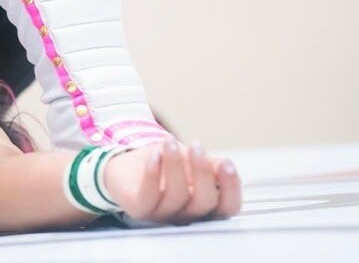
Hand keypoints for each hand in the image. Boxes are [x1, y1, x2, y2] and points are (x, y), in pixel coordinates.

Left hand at [105, 139, 241, 224]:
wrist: (126, 165)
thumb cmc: (165, 164)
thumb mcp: (191, 161)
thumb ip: (210, 166)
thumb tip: (226, 166)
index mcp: (204, 207)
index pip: (227, 207)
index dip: (231, 188)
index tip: (227, 163)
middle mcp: (187, 215)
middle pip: (204, 203)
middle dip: (203, 172)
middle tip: (197, 146)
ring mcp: (163, 214)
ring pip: (177, 196)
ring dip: (175, 166)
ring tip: (170, 142)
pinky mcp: (140, 209)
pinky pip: (149, 195)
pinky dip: (153, 174)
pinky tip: (155, 155)